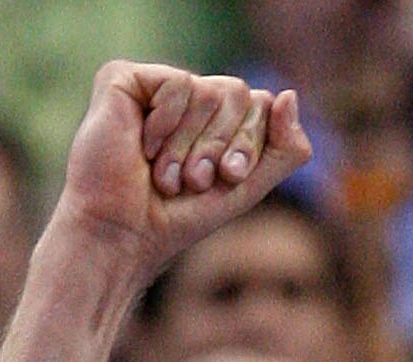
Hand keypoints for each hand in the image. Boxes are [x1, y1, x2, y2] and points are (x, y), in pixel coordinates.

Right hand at [54, 65, 311, 284]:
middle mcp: (188, 95)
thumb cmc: (181, 215)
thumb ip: (284, 148)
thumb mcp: (247, 186)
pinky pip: (176, 84)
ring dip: (190, 146)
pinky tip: (142, 148)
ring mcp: (155, 84)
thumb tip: (289, 95)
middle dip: (222, 145)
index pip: (260, 105)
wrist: (125, 232)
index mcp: (216, 117)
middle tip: (195, 180)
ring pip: (207, 91)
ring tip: (165, 175)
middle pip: (238, 92)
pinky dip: (167, 126)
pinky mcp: (123, 77)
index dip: (250, 144)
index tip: (227, 178)